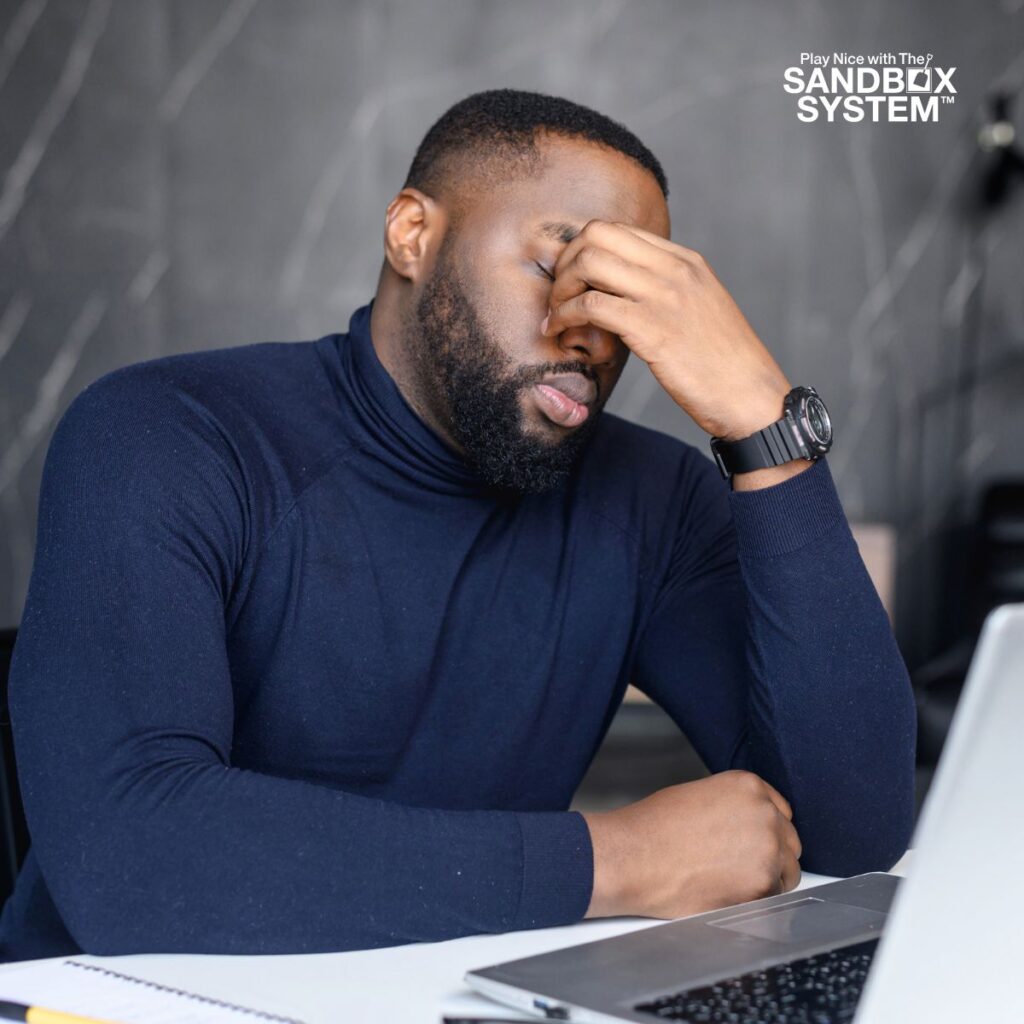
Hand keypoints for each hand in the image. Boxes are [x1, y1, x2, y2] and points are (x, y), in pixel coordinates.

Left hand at [540, 221, 791, 440]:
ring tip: (556, 318)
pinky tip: (561, 334)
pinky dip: (565, 317)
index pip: (619, 231)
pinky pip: (591, 306)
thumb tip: (624, 295)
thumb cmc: (723, 364)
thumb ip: (666, 293)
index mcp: (686, 261)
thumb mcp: (700, 310)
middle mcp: (674, 269)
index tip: (573, 281)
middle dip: (566, 263)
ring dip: (560, 290)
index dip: (584, 252)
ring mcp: (664, 296)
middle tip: (558, 297)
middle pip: (597, 236)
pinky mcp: (652, 329)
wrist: (751, 396)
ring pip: (589, 264)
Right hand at [580, 770, 801, 919]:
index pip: (781, 811)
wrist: (634, 856)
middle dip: (770, 855)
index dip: (766, 830)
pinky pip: (774, 897)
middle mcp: (765, 813)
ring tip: (730, 881)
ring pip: (788, 872)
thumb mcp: (699, 795)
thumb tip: (749, 829)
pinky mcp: (762, 884)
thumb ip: (734, 808)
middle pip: (790, 841)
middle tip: (740, 866)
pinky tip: (726, 892)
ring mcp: (767, 848)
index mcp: (749, 786)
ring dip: (767, 879)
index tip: (752, 842)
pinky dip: (756, 900)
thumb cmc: (655, 827)